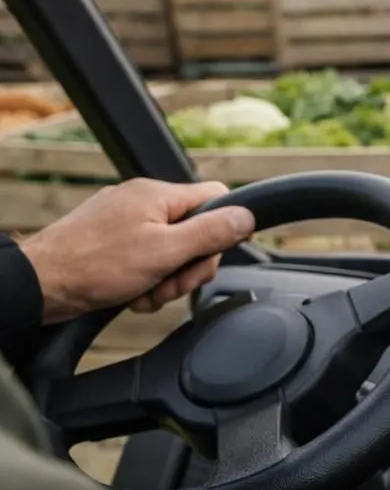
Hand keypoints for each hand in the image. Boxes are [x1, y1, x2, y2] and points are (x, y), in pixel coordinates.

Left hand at [19, 178, 255, 323]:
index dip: (224, 228)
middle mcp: (142, 202)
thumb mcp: (166, 251)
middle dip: (190, 266)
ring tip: (146, 292)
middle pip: (196, 231)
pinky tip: (133, 293)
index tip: (214, 254)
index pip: (215, 197)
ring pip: (172, 251)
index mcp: (157, 195)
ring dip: (168, 280)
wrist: (42, 285)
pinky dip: (147, 282)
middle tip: (172, 284)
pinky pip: (148, 260)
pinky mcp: (113, 243)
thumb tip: (246, 216)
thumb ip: (211, 233)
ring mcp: (126, 222)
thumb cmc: (94, 266)